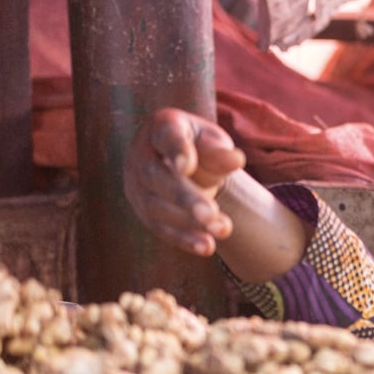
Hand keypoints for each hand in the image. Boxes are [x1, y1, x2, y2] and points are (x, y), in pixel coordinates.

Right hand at [124, 108, 246, 256]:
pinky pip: (159, 227)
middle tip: (211, 214)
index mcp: (162, 126)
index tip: (187, 166)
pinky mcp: (142, 210)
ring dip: (189, 222)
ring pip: (156, 206)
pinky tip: (206, 247)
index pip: (167, 137)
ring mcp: (136, 184)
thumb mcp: (213, 143)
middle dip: (184, 197)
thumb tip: (237, 160)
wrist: (185, 163)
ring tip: (223, 229)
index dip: (176, 151)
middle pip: (157, 177)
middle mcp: (141, 154)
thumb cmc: (201, 146)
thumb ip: (221, 152)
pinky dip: (183, 239)